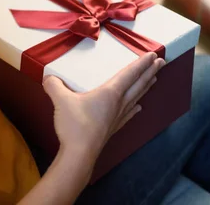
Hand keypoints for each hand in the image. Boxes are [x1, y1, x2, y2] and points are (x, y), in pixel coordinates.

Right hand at [44, 53, 165, 164]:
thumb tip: (47, 78)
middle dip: (149, 72)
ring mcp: (118, 117)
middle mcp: (118, 103)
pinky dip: (135, 108)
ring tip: (155, 79)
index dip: (141, 63)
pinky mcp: (113, 128)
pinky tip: (139, 107)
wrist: (79, 153)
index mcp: (110, 93)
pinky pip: (129, 114)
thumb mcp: (61, 100)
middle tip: (162, 62)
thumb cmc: (74, 124)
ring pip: (136, 97)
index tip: (153, 54)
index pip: (129, 74)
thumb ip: (54, 85)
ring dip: (146, 87)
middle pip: (138, 84)